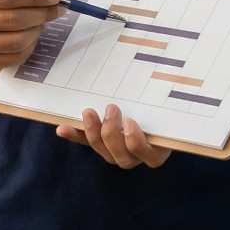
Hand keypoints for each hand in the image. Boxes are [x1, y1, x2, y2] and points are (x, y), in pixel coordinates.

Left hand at [56, 103, 171, 168]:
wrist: (146, 103)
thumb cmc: (156, 104)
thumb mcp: (158, 101)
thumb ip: (160, 96)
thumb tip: (167, 71)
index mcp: (157, 148)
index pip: (151, 157)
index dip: (137, 143)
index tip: (131, 121)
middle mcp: (137, 155)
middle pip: (124, 158)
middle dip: (112, 133)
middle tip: (111, 108)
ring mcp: (118, 152)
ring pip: (105, 154)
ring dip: (93, 133)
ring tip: (89, 112)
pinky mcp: (100, 144)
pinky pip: (85, 143)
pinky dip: (74, 135)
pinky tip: (62, 128)